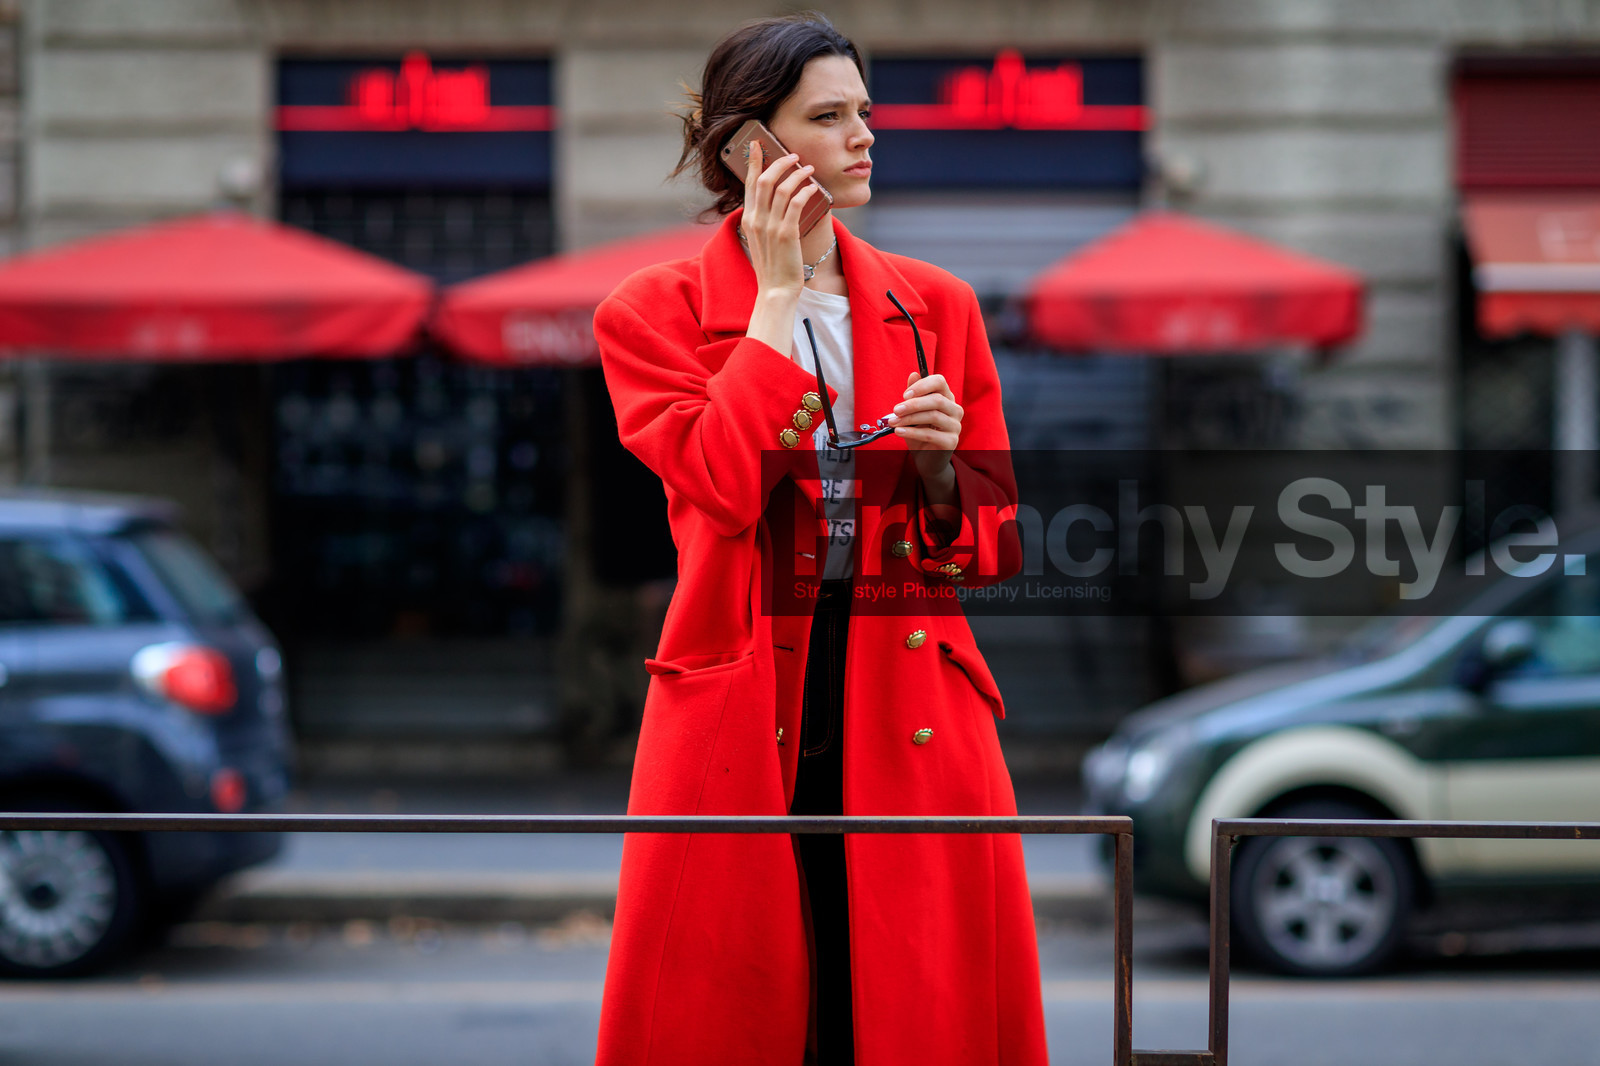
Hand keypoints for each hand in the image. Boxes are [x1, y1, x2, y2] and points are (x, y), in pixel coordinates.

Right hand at [741, 140, 822, 297]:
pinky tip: (813, 187)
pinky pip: (796, 204)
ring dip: (797, 174)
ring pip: (782, 189)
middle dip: (779, 162)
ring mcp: (770, 227)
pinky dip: (805, 191)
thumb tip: (777, 200)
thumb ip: (764, 220)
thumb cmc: (772, 267)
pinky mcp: (787, 234)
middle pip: (764, 180)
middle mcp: (756, 220)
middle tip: (793, 155)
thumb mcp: (761, 240)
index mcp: (748, 220)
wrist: (775, 290)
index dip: (753, 162)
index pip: (748, 184)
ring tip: (809, 168)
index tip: (757, 144)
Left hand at [892, 371, 961, 494]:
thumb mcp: (913, 413)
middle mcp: (955, 410)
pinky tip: (899, 432)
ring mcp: (955, 426)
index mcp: (946, 398)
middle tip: (895, 410)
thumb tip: (913, 374)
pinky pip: (930, 434)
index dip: (922, 385)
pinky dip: (912, 432)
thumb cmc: (919, 433)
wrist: (926, 460)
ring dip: (909, 418)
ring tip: (893, 422)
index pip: (940, 382)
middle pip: (936, 399)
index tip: (905, 395)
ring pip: (933, 416)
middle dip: (913, 404)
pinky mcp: (951, 442)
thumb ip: (914, 395)